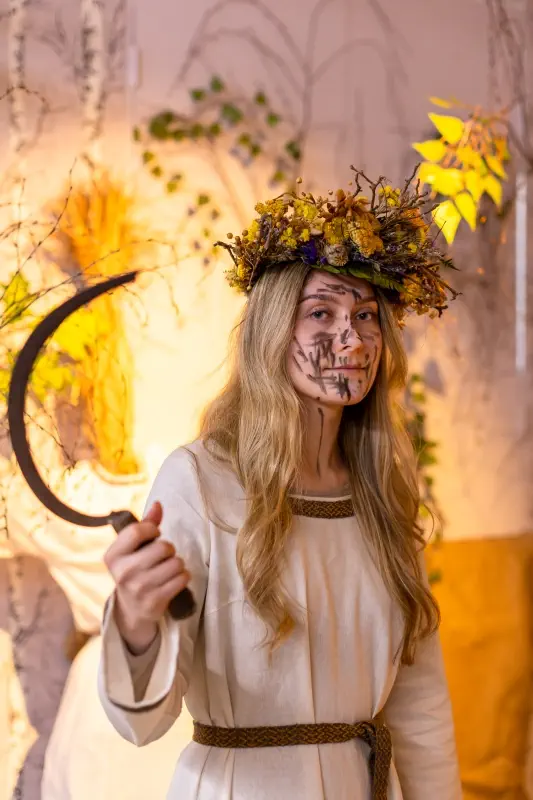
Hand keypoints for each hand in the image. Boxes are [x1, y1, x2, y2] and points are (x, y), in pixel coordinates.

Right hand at [104, 501, 190, 652]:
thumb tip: (158, 504)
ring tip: (168, 568)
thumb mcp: (133, 548)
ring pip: (176, 563)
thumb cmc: (135, 569)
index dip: (152, 529)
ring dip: (177, 564)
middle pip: (163, 547)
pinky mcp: (155, 601)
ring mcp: (139, 588)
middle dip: (169, 549)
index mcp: (113, 555)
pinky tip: (173, 580)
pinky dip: (183, 577)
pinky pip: (182, 578)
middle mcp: (123, 572)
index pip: (136, 530)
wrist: (132, 609)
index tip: (154, 535)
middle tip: (163, 556)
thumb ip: (145, 525)